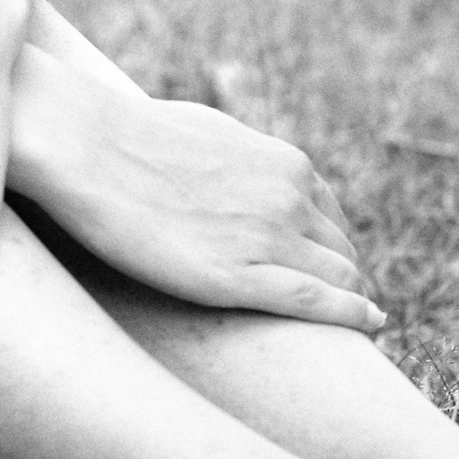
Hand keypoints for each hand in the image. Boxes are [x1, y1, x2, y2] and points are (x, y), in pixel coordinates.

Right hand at [23, 63, 384, 331]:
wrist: (88, 147)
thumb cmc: (134, 137)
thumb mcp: (211, 134)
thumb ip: (244, 160)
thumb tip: (248, 174)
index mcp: (283, 163)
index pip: (332, 216)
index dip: (331, 246)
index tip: (323, 267)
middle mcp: (288, 198)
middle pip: (342, 251)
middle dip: (342, 277)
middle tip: (331, 303)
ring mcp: (268, 238)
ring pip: (341, 278)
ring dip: (349, 300)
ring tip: (345, 322)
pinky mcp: (238, 278)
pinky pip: (317, 304)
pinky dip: (352, 315)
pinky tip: (370, 324)